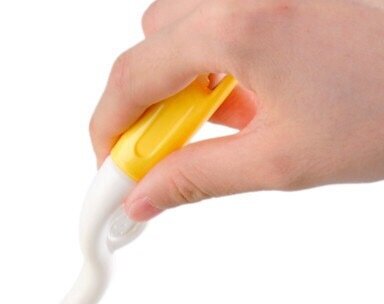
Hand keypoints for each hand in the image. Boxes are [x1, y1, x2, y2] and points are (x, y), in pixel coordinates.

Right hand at [90, 0, 383, 219]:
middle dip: (147, 102)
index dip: (108, 133)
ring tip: (230, 116)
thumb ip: (196, 178)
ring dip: (184, 73)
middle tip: (168, 151)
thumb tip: (144, 197)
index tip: (110, 169)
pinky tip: (257, 83)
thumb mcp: (283, 161)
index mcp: (239, 25)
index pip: (130, 81)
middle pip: (149, 41)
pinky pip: (224, 6)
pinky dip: (220, 48)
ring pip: (184, 19)